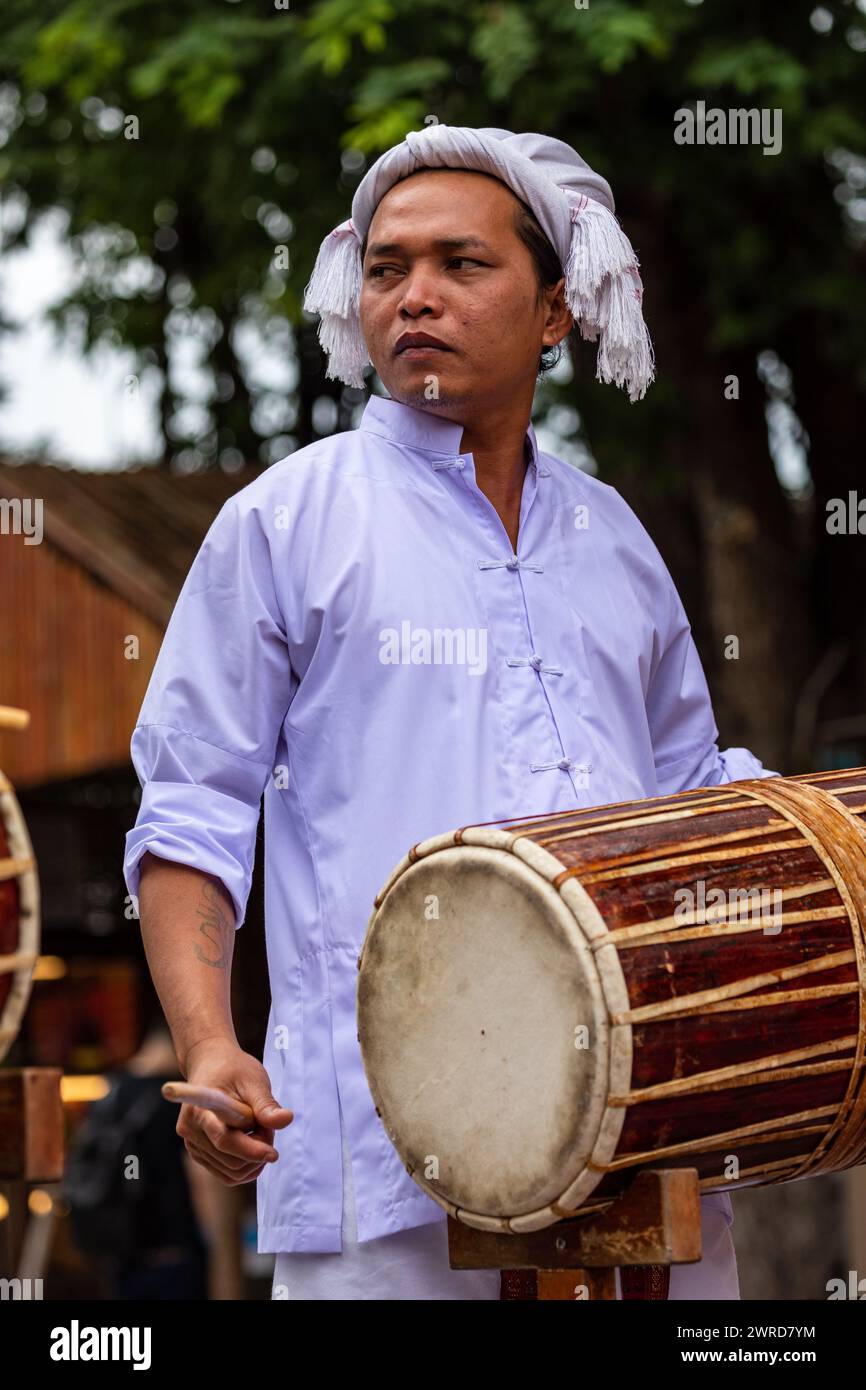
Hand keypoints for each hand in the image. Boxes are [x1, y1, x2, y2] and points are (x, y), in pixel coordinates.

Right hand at [177, 1037, 293, 1185]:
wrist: (210, 1064)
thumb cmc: (233, 1070)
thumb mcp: (254, 1081)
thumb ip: (267, 1105)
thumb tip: (286, 1120)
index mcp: (202, 1109)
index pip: (226, 1140)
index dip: (252, 1151)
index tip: (274, 1153)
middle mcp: (191, 1130)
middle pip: (231, 1160)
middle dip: (258, 1151)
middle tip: (268, 1127)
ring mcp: (192, 1143)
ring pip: (230, 1172)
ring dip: (252, 1160)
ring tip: (260, 1131)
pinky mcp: (197, 1152)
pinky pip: (225, 1173)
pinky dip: (244, 1166)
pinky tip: (253, 1144)